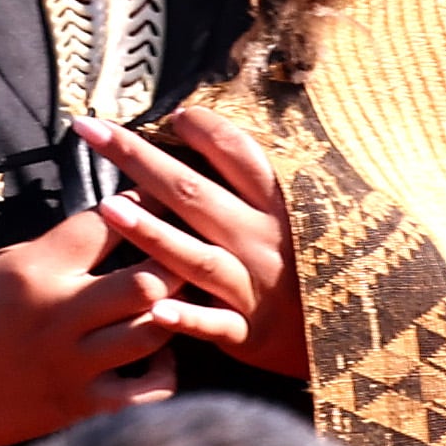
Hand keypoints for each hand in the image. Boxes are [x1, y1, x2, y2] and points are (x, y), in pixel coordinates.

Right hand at [0, 206, 241, 445]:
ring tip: (180, 297)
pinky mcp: (79, 409)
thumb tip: (99, 230)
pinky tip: (157, 355)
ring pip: (154, 332)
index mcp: (33, 272)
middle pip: (146, 280)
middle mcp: (59, 317)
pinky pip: (148, 393)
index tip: (156, 196)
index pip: (105, 224)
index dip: (139, 202)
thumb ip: (45, 251)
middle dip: (174, 260)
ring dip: (175, 311)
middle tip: (185, 249)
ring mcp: (73, 367)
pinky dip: (164, 372)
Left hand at [71, 109, 307, 378]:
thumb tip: (202, 124)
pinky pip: (214, 324)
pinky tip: (155, 310)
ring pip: (196, 257)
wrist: (353, 329)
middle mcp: (263, 238)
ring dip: (152, 234)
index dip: (202, 128)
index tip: (172, 114)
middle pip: (194, 193)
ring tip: (107, 209)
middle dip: (140, 159)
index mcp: (279, 202)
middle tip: (92, 130)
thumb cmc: (314, 260)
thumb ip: (257, 176)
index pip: (236, 152)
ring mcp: (254, 285)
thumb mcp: (303, 211)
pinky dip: (187, 318)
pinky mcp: (249, 331)